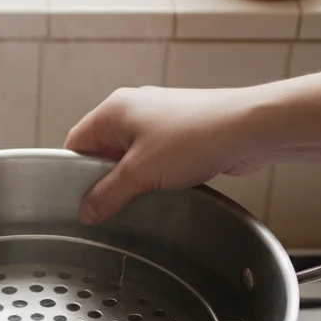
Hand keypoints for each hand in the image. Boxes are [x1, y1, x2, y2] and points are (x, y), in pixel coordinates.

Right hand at [64, 85, 271, 224]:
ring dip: (134, 180)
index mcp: (114, 110)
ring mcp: (160, 120)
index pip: (77, 142)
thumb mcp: (140, 173)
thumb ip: (108, 195)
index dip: (73, 172)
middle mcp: (134, 110)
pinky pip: (155, 159)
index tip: (77, 199)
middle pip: (103, 151)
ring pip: (131, 157)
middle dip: (106, 179)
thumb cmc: (195, 136)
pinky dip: (156, 176)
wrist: (247, 129)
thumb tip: (87, 210)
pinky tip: (165, 191)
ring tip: (142, 198)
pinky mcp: (181, 133)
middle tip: (110, 205)